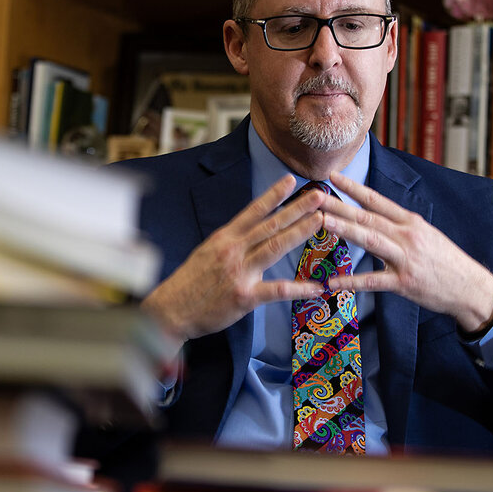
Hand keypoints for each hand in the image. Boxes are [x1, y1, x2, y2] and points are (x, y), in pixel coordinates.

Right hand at [141, 174, 330, 341]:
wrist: (171, 310)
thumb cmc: (190, 283)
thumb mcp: (207, 252)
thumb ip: (231, 242)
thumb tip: (250, 231)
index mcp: (224, 238)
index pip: (253, 211)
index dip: (273, 195)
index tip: (290, 181)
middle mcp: (233, 250)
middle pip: (270, 225)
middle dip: (297, 208)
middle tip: (319, 195)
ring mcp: (239, 272)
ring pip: (275, 247)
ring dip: (300, 232)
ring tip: (321, 221)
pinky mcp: (244, 296)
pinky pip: (277, 291)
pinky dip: (298, 289)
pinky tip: (317, 287)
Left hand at [320, 172, 492, 334]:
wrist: (470, 287)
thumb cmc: (445, 260)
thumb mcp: (426, 234)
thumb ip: (400, 225)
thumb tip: (376, 214)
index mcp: (410, 222)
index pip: (377, 200)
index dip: (353, 187)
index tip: (333, 176)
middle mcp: (406, 236)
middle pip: (367, 217)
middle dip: (339, 205)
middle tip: (316, 196)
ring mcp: (405, 259)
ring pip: (369, 240)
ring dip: (343, 229)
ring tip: (321, 222)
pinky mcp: (404, 283)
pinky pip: (373, 281)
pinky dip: (352, 281)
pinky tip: (333, 282)